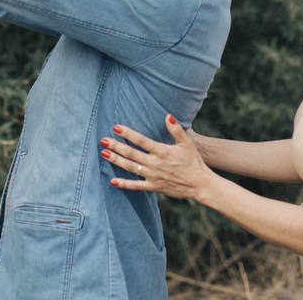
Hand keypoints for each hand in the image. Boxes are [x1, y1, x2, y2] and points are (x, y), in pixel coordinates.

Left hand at [101, 115, 215, 201]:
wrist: (200, 184)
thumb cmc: (194, 161)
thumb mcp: (187, 143)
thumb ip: (176, 129)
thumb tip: (167, 115)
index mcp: (162, 151)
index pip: (141, 141)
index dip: (128, 133)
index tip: (116, 127)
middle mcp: (155, 164)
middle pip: (131, 154)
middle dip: (116, 146)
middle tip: (103, 140)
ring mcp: (153, 176)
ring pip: (130, 168)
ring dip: (116, 161)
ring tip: (104, 154)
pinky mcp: (154, 187)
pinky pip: (136, 186)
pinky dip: (124, 184)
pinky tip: (112, 181)